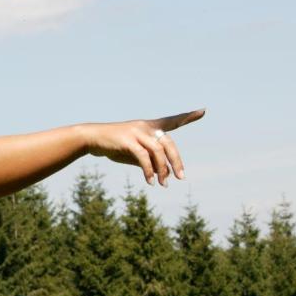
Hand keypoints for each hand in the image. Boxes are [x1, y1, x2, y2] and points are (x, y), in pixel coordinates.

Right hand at [84, 109, 204, 185]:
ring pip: (158, 152)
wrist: (92, 138)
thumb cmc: (114, 145)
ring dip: (163, 170)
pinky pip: (143, 157)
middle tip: (181, 177)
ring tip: (164, 184)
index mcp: (149, 127)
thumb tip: (161, 174)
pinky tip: (150, 181)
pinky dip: (148, 171)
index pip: (172, 120)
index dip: (187, 117)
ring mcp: (137, 132)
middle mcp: (146, 127)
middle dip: (177, 162)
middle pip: (169, 144)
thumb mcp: (133, 153)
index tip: (203, 111)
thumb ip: (148, 161)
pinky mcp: (128, 140)